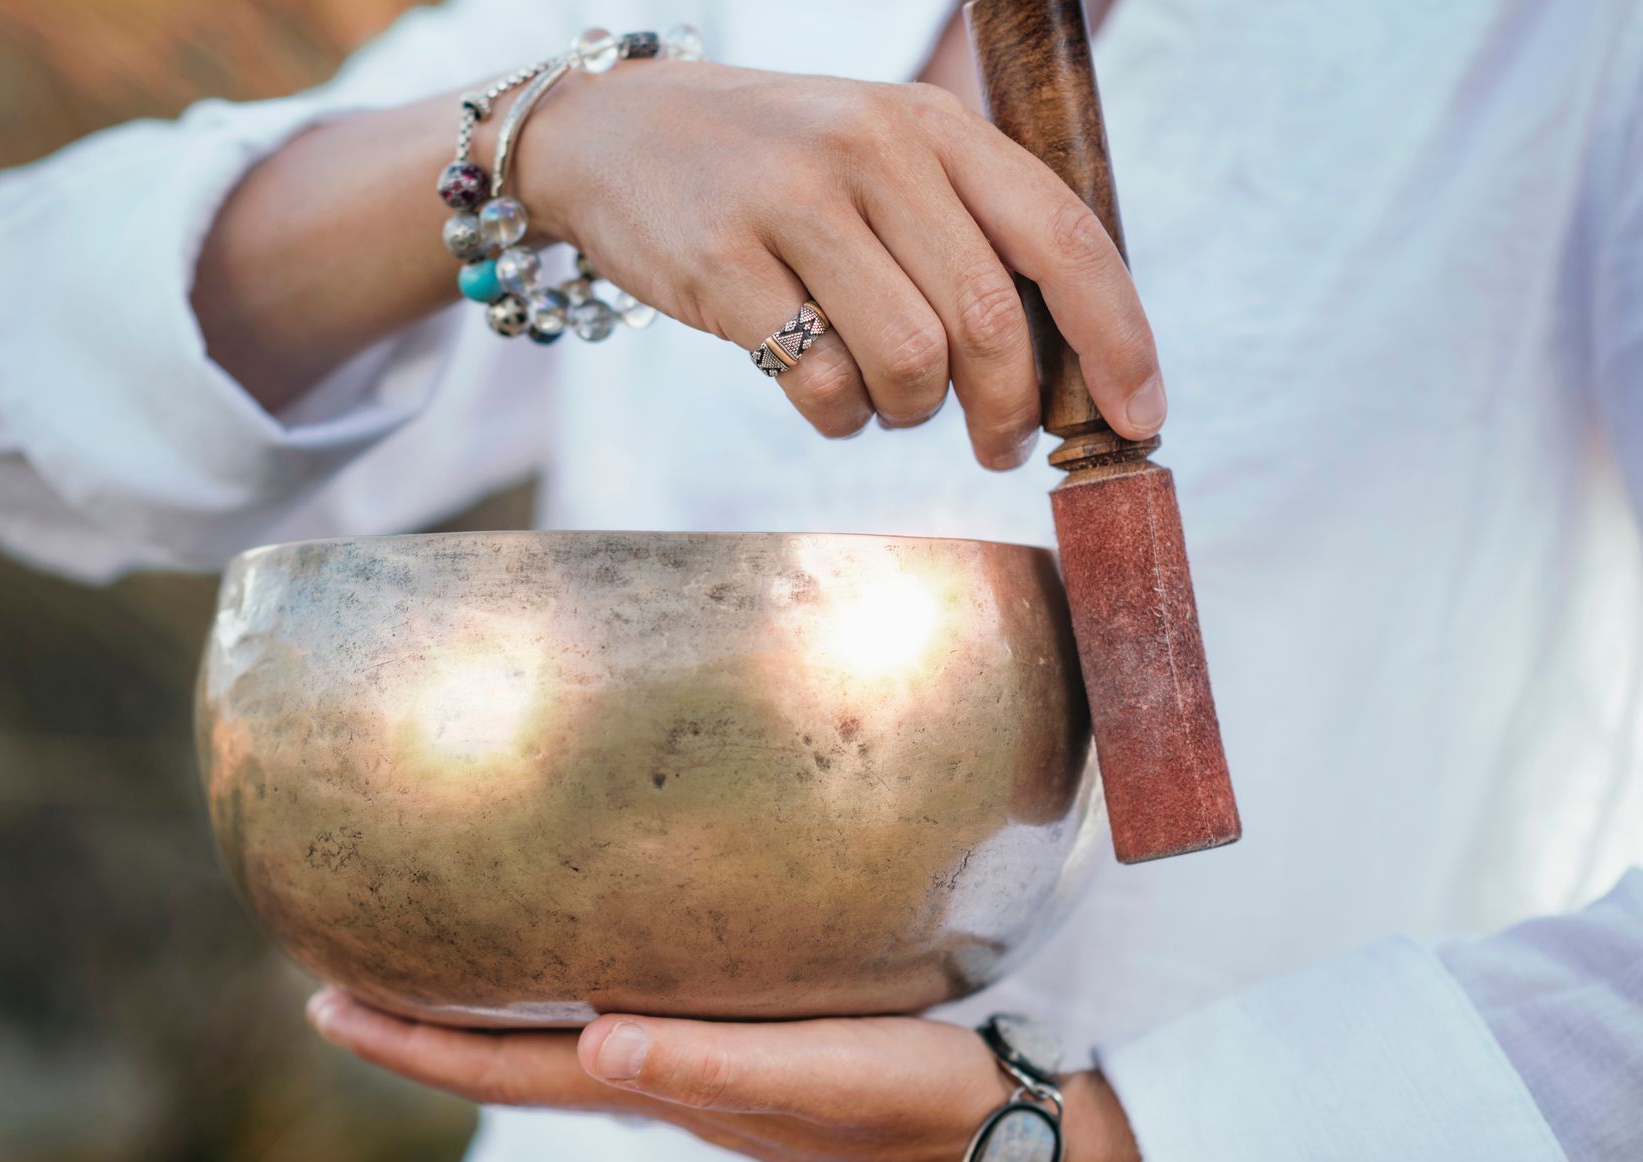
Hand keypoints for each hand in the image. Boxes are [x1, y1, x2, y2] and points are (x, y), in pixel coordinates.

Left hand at [306, 988, 1144, 1161]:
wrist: (1021, 1144)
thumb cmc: (927, 1109)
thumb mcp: (825, 1080)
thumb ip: (713, 1069)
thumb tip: (594, 1043)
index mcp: (671, 1091)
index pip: (511, 1074)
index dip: (416, 1048)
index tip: (326, 1006)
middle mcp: (673, 1085)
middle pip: (517, 1064)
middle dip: (426, 1031)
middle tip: (342, 981)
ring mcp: (711, 1075)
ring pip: (566, 1049)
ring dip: (489, 1019)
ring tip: (435, 969)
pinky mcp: (758, 1050)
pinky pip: (633, 1021)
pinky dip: (575, 999)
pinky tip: (587, 967)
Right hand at [519, 59, 1164, 466]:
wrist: (615, 134)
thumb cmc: (773, 167)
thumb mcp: (880, 156)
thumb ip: (967, 231)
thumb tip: (1070, 362)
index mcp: (933, 126)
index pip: (1064, 237)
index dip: (1118, 339)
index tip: (1139, 418)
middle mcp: (873, 151)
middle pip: (991, 321)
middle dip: (1010, 409)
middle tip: (998, 444)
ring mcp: (794, 203)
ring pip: (910, 361)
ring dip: (911, 412)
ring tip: (885, 398)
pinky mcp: (724, 263)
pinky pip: (818, 384)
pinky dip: (837, 417)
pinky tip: (822, 393)